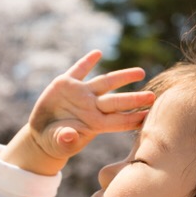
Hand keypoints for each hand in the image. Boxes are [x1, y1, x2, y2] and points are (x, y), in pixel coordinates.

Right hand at [0, 50, 154, 174]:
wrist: (43, 131)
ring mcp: (80, 93)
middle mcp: (91, 106)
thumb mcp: (58, 143)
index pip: (117, 121)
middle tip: (152, 95)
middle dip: (134, 99)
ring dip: (123, 76)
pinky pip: (79, 69)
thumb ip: (65, 140)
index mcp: (93, 123)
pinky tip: (98, 53)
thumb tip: (69, 135)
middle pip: (116, 101)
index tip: (148, 116)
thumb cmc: (56, 142)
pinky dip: (87, 61)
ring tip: (141, 72)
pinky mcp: (66, 84)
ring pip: (105, 82)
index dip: (132, 119)